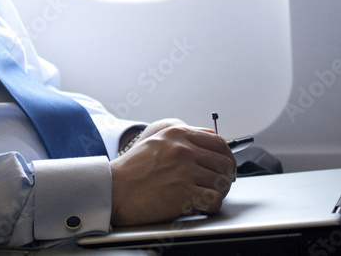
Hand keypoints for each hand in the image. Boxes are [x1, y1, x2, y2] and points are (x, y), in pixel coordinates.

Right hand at [109, 120, 235, 225]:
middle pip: (224, 161)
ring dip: (220, 191)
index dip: (227, 155)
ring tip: (210, 195)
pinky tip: (204, 206)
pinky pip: (213, 199)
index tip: (226, 165)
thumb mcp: (154, 140)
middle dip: (227, 175)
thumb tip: (206, 138)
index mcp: (177, 134)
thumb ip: (179, 136)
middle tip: (221, 183)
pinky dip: (212, 205)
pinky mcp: (183, 192)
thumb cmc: (131, 169)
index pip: (218, 140)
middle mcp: (183, 149)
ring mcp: (184, 170)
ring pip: (222, 181)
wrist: (113, 190)